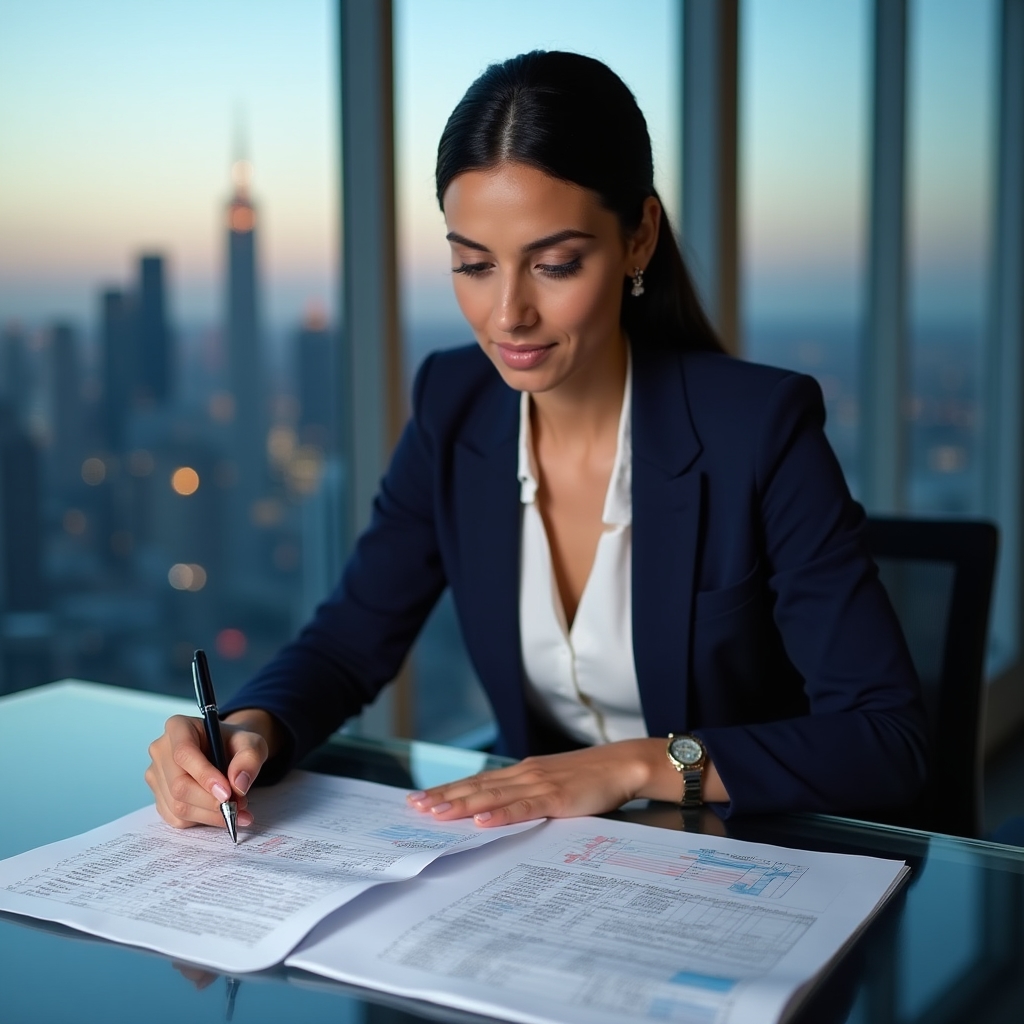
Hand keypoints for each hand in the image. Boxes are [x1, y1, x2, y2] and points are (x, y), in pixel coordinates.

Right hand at [145, 709, 279, 829]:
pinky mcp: (159, 796)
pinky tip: (221, 814)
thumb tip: (238, 785)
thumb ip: (249, 759)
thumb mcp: (251, 743)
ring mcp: (156, 775)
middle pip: (179, 785)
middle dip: (211, 801)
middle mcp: (161, 750)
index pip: (184, 753)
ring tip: (238, 811)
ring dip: (211, 814)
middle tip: (239, 806)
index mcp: (178, 726)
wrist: (227, 751)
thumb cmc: (235, 743)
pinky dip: (203, 820)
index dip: (205, 776)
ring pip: (178, 805)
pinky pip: (177, 818)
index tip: (228, 793)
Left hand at [407, 739, 659, 825]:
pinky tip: (482, 821)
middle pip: (477, 788)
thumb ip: (527, 794)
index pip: (477, 782)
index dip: (448, 790)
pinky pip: (524, 808)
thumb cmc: (589, 777)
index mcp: (522, 772)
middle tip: (415, 807)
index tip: (420, 798)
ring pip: (493, 797)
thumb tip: (500, 809)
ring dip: (463, 805)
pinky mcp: (557, 799)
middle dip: (444, 797)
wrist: (622, 764)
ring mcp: (539, 785)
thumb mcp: (552, 783)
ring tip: (436, 813)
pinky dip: (501, 814)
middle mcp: (524, 774)